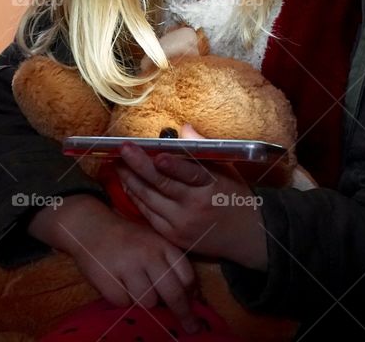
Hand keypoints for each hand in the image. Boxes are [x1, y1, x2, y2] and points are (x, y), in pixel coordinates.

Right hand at [30, 194, 202, 333]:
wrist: (92, 227)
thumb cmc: (129, 239)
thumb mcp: (155, 242)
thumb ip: (172, 264)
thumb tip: (192, 296)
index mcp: (163, 245)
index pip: (187, 276)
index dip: (192, 296)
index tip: (195, 308)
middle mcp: (148, 255)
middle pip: (173, 293)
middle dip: (183, 314)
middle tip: (191, 328)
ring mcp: (128, 267)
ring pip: (149, 302)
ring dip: (147, 303)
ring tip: (138, 290)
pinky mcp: (108, 279)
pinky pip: (125, 303)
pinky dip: (125, 301)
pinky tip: (120, 286)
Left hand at [115, 124, 268, 269]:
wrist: (247, 237)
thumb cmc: (236, 198)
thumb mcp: (227, 171)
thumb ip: (205, 149)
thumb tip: (185, 128)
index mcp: (213, 187)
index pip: (190, 174)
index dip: (173, 165)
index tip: (157, 155)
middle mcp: (195, 207)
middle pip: (163, 184)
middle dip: (139, 165)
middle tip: (123, 149)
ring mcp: (182, 224)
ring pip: (150, 199)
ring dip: (131, 180)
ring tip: (117, 163)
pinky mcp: (173, 236)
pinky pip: (148, 214)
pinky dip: (136, 197)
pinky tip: (127, 184)